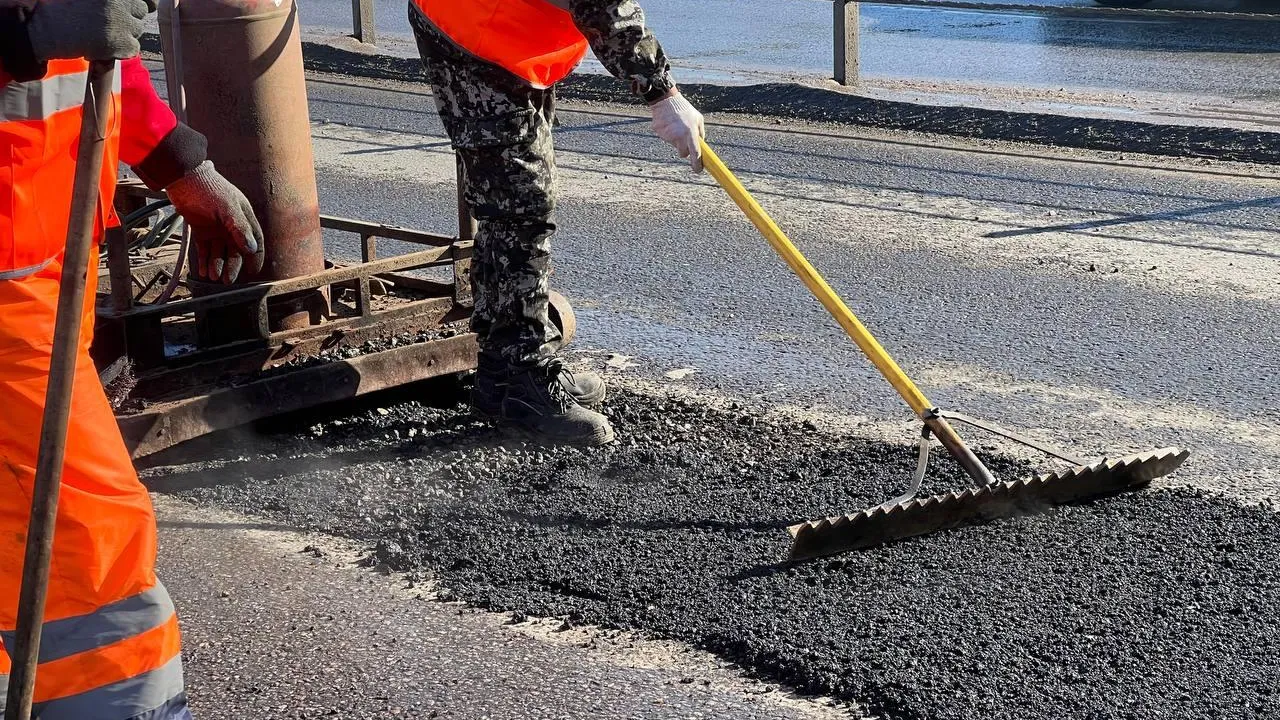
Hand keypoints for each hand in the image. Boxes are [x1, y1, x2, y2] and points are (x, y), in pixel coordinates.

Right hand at [26, 0, 155, 61]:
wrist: (50, 30)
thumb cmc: (69, 12)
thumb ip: (114, 1)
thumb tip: (148, 4)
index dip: (136, 5)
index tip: (130, 9)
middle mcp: (119, 2)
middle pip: (141, 11)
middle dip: (130, 18)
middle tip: (111, 23)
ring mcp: (121, 22)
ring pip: (137, 30)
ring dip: (126, 34)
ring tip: (103, 33)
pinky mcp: (121, 42)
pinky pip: (134, 48)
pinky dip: (122, 50)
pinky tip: (105, 45)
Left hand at [166, 161, 265, 283]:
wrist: (183, 178)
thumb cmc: (210, 189)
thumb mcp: (228, 208)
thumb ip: (240, 228)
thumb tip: (252, 248)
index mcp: (243, 218)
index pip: (254, 241)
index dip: (255, 257)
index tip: (253, 271)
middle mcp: (231, 225)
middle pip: (235, 250)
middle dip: (232, 265)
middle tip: (227, 280)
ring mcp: (215, 229)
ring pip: (219, 252)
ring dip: (217, 264)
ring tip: (213, 276)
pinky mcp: (200, 230)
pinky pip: (205, 249)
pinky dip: (204, 260)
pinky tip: (203, 270)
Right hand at [649, 91, 704, 172]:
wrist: (666, 101)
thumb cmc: (685, 110)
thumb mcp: (698, 119)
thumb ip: (701, 133)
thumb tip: (701, 145)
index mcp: (691, 133)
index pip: (695, 154)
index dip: (697, 164)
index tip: (698, 170)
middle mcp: (680, 137)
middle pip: (683, 153)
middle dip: (684, 148)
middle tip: (684, 137)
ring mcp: (668, 136)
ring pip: (674, 145)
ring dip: (676, 140)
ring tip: (676, 126)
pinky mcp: (660, 134)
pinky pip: (666, 138)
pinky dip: (668, 134)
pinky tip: (669, 124)